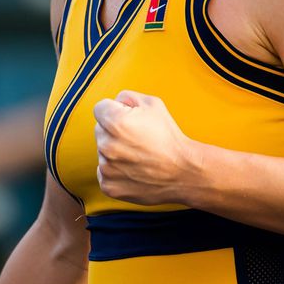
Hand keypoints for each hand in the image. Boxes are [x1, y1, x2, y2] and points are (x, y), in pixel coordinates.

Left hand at [93, 90, 198, 205]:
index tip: (127, 119)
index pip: (100, 108)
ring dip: (115, 151)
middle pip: (100, 130)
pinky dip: (116, 171)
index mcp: (116, 122)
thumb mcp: (153, 104)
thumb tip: (114, 102)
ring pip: (102, 152)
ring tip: (138, 155)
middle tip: (136, 138)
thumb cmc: (169, 137)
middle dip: (114, 131)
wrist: (183, 172)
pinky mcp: (109, 186)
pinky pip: (104, 172)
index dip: (115, 110)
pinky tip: (134, 169)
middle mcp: (107, 145)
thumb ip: (127, 97)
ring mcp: (107, 168)